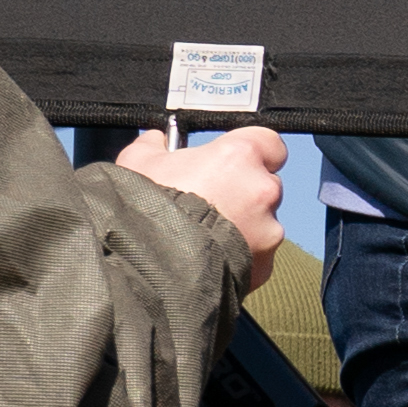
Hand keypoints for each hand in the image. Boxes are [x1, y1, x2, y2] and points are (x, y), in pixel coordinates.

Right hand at [115, 120, 288, 286]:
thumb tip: (155, 140)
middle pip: (265, 184)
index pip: (270, 143)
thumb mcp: (138, 163)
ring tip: (205, 236)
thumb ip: (154, 146)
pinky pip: (258, 255)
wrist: (151, 266)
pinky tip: (211, 258)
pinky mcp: (265, 265)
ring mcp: (269, 230)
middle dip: (244, 192)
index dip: (254, 152)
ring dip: (243, 226)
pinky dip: (241, 256)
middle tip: (210, 203)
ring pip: (263, 222)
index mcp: (239, 156)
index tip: (237, 161)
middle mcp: (263, 190)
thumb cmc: (147, 209)